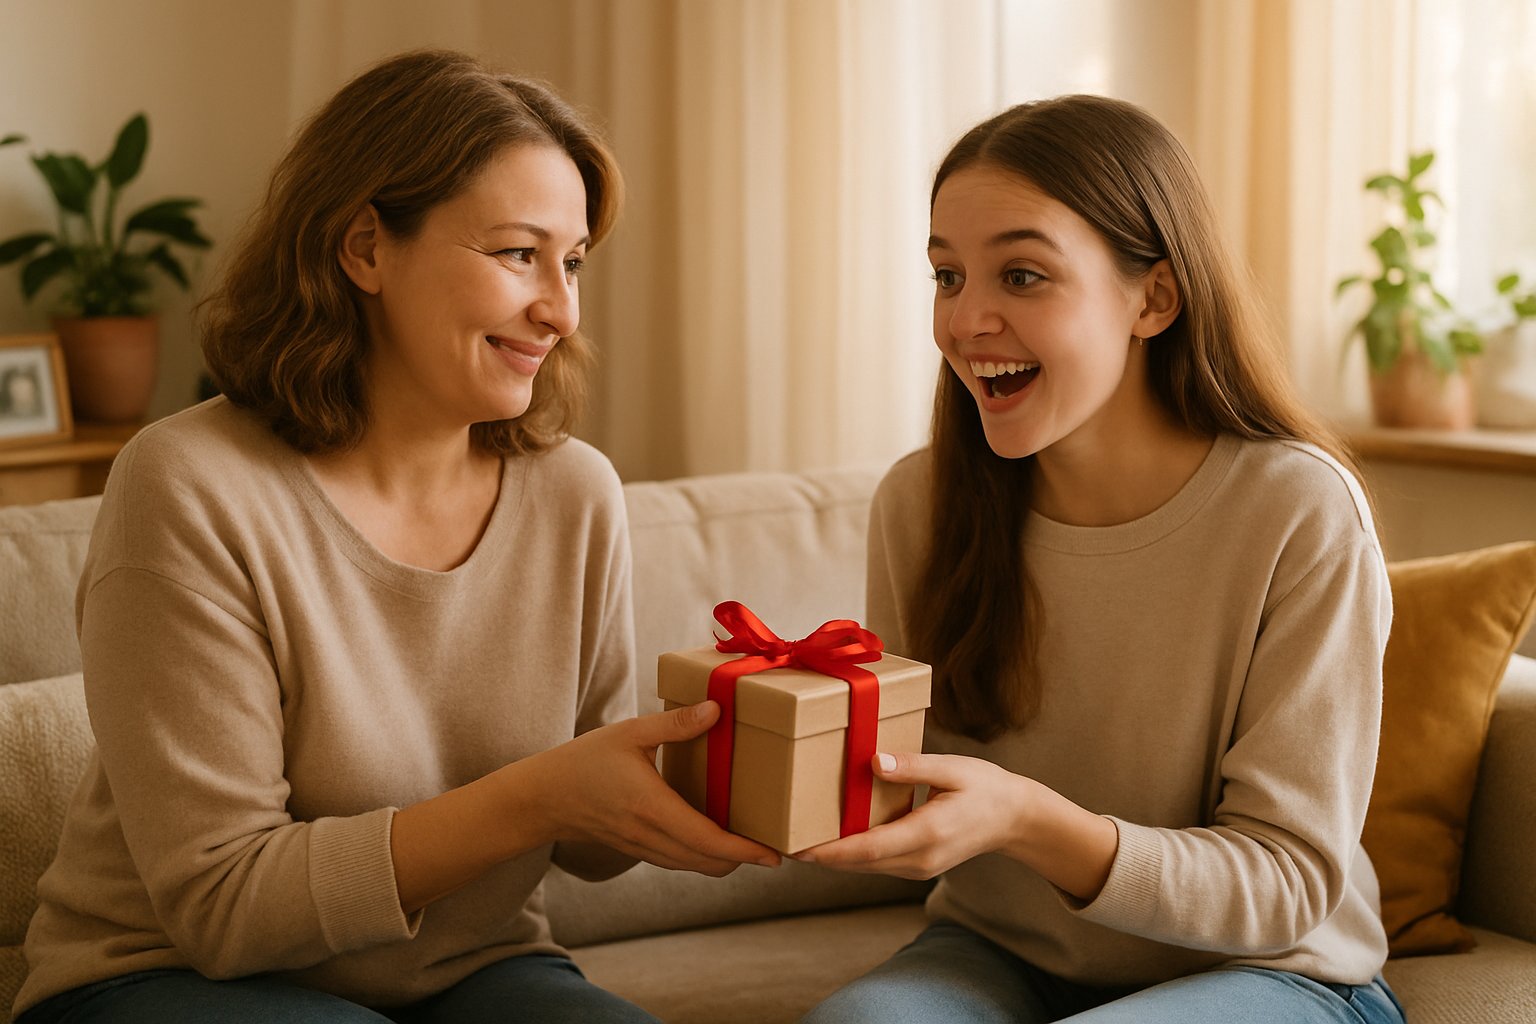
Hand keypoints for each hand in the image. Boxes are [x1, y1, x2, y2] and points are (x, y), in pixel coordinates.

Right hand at [524, 700, 781, 876]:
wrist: (543, 797)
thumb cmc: (584, 761)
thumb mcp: (629, 733)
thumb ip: (674, 724)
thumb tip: (716, 710)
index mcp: (651, 807)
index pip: (707, 839)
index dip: (744, 850)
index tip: (772, 853)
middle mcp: (649, 835)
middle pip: (707, 862)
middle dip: (744, 859)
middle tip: (774, 847)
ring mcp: (642, 847)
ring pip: (694, 866)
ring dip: (724, 861)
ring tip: (752, 845)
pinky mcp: (637, 850)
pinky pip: (678, 862)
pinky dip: (702, 857)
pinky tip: (716, 840)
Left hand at [793, 751, 1027, 879]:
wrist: (1015, 818)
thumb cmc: (985, 786)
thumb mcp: (952, 768)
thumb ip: (912, 766)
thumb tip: (872, 762)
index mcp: (928, 832)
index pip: (869, 849)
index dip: (831, 851)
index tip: (798, 848)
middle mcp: (920, 858)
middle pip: (859, 864)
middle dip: (819, 856)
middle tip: (779, 842)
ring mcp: (919, 866)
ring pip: (866, 866)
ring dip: (832, 858)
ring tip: (794, 840)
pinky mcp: (917, 865)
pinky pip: (877, 863)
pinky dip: (851, 854)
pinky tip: (830, 839)